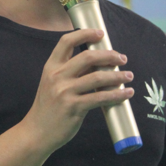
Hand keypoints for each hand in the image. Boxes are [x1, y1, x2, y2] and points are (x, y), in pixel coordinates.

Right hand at [23, 28, 133, 152]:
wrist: (36, 132)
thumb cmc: (49, 107)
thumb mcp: (52, 84)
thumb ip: (71, 72)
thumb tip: (98, 62)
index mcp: (51, 67)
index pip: (66, 41)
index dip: (85, 34)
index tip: (100, 33)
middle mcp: (57, 77)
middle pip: (88, 57)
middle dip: (109, 55)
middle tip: (122, 58)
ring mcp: (65, 92)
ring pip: (98, 77)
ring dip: (118, 76)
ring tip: (129, 76)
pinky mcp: (74, 108)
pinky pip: (101, 98)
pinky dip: (117, 95)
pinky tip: (126, 94)